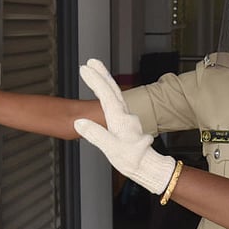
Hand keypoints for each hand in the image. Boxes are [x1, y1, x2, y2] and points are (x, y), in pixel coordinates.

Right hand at [74, 58, 175, 193]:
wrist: (148, 168)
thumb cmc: (133, 161)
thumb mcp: (112, 149)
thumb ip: (96, 135)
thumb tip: (80, 122)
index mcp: (120, 119)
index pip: (106, 95)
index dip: (95, 80)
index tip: (84, 68)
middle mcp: (125, 115)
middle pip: (112, 90)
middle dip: (101, 74)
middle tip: (91, 61)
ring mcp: (126, 119)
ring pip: (115, 94)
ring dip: (105, 81)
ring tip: (96, 70)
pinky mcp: (126, 124)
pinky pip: (116, 102)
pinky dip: (108, 93)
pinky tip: (104, 92)